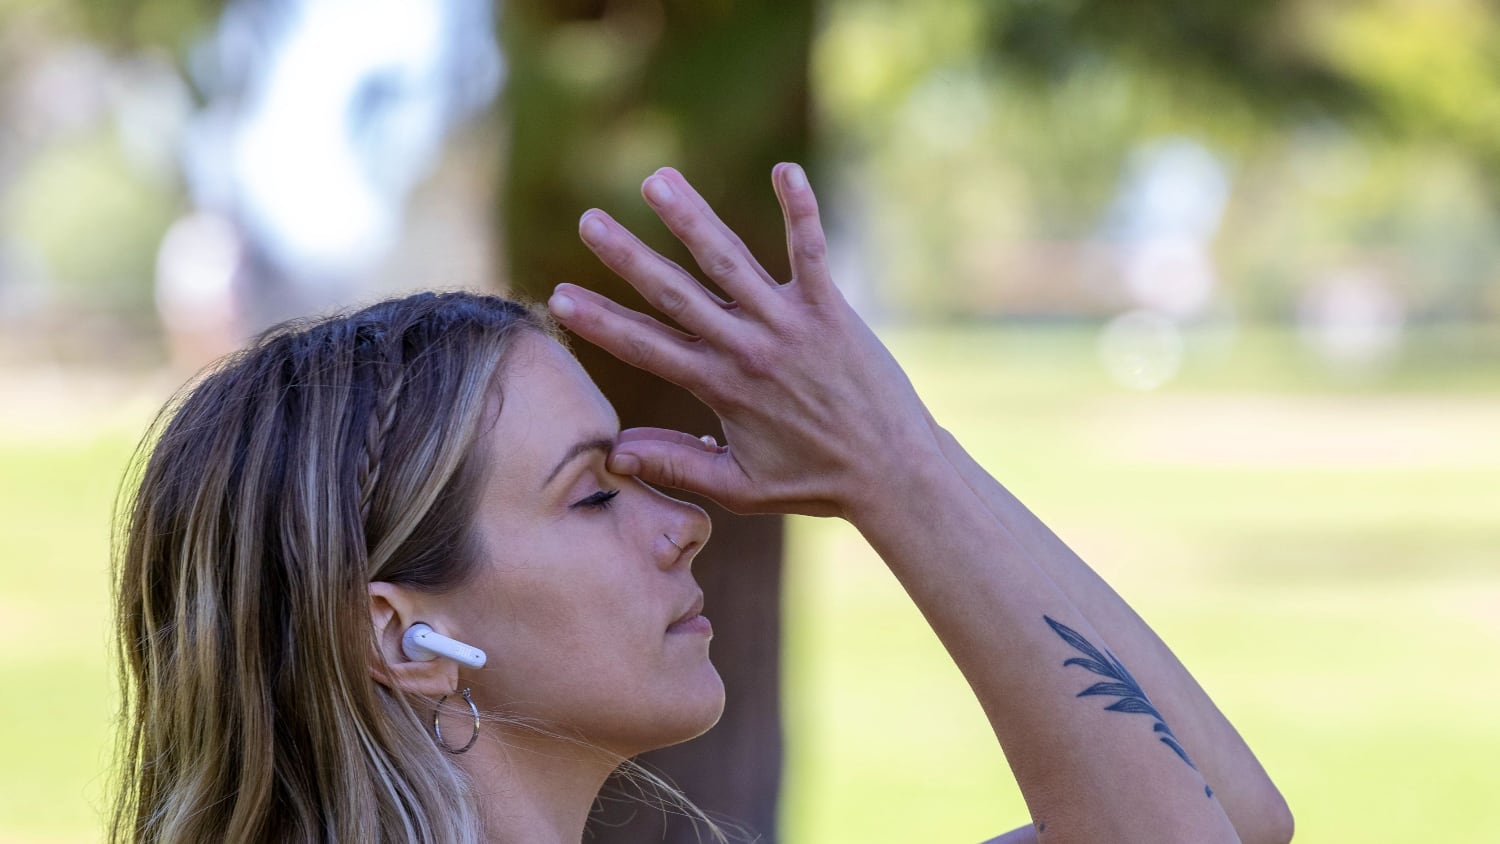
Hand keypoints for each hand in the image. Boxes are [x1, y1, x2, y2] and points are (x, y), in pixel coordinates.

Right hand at [547, 164, 941, 518]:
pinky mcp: (829, 309)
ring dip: (692, 218)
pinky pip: (810, 250)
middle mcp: (748, 349)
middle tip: (588, 221)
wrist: (893, 473)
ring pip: (729, 262)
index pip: (648, 348)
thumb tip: (615, 454)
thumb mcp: (740, 487)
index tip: (559, 297)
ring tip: (657, 180)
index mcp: (721, 388)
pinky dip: (799, 209)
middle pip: (676, 295)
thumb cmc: (817, 482)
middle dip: (628, 257)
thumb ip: (677, 464)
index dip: (601, 322)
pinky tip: (785, 169)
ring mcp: (789, 324)